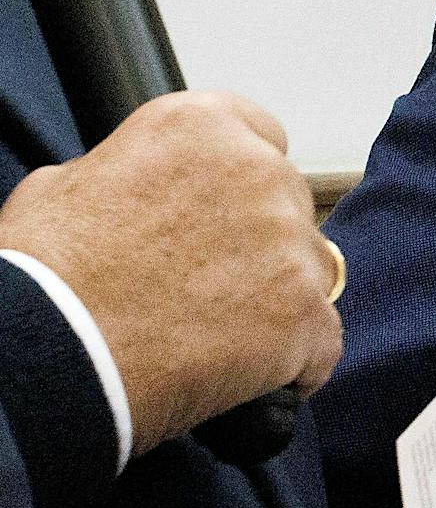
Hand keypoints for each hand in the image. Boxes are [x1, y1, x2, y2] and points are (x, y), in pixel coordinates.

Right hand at [0, 90, 342, 453]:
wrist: (42, 360)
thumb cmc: (41, 280)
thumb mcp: (64, 188)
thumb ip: (124, 171)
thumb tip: (134, 187)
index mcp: (201, 126)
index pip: (263, 136)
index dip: (239, 187)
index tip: (222, 219)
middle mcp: (257, 169)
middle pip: (288, 206)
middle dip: (258, 246)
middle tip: (202, 290)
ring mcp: (287, 241)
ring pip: (308, 273)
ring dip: (274, 305)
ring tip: (212, 341)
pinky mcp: (302, 311)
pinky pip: (321, 342)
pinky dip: (293, 366)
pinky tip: (250, 381)